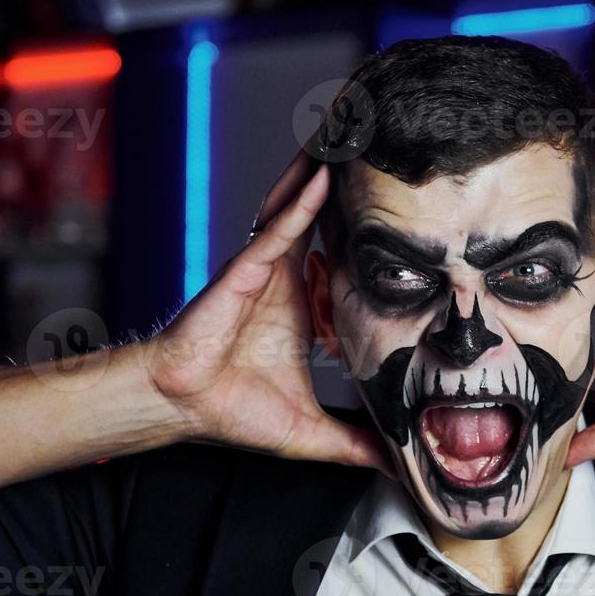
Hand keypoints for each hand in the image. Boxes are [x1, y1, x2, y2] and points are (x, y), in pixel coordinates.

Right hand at [142, 149, 388, 473]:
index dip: (374, 230)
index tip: (411, 209)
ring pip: (303, 209)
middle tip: (390, 142)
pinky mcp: (247, 267)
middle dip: (354, 181)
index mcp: (304, 304)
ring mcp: (266, 267)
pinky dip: (302, 199)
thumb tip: (395, 465)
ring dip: (330, 171)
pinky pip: (278, 226)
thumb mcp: (310, 431)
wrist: (182, 406)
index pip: (346, 256)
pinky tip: (326, 171)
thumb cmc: (231, 409)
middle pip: (328, 217)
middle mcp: (287, 276)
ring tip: (360, 130)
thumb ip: (354, 446)